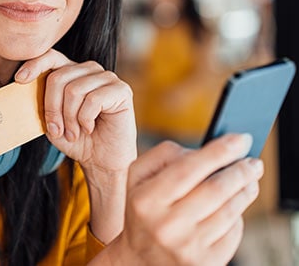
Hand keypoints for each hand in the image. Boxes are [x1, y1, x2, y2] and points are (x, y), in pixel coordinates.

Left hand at [15, 48, 136, 174]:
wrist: (101, 161)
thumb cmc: (77, 139)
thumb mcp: (51, 121)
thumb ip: (41, 104)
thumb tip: (22, 89)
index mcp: (72, 72)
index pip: (51, 57)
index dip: (35, 64)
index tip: (19, 80)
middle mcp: (90, 69)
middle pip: (58, 78)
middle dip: (52, 108)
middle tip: (57, 130)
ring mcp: (107, 77)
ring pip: (74, 90)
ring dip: (70, 118)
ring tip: (75, 133)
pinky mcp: (121, 90)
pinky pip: (93, 100)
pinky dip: (85, 119)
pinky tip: (90, 128)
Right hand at [106, 133, 262, 265]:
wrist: (140, 260)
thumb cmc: (142, 209)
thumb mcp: (137, 177)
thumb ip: (164, 155)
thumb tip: (202, 152)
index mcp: (147, 200)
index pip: (188, 169)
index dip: (218, 151)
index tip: (240, 138)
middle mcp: (167, 226)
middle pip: (216, 190)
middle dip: (240, 170)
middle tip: (252, 161)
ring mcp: (188, 249)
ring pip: (229, 211)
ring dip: (245, 190)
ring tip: (250, 177)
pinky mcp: (207, 264)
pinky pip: (233, 233)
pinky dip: (237, 215)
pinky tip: (234, 205)